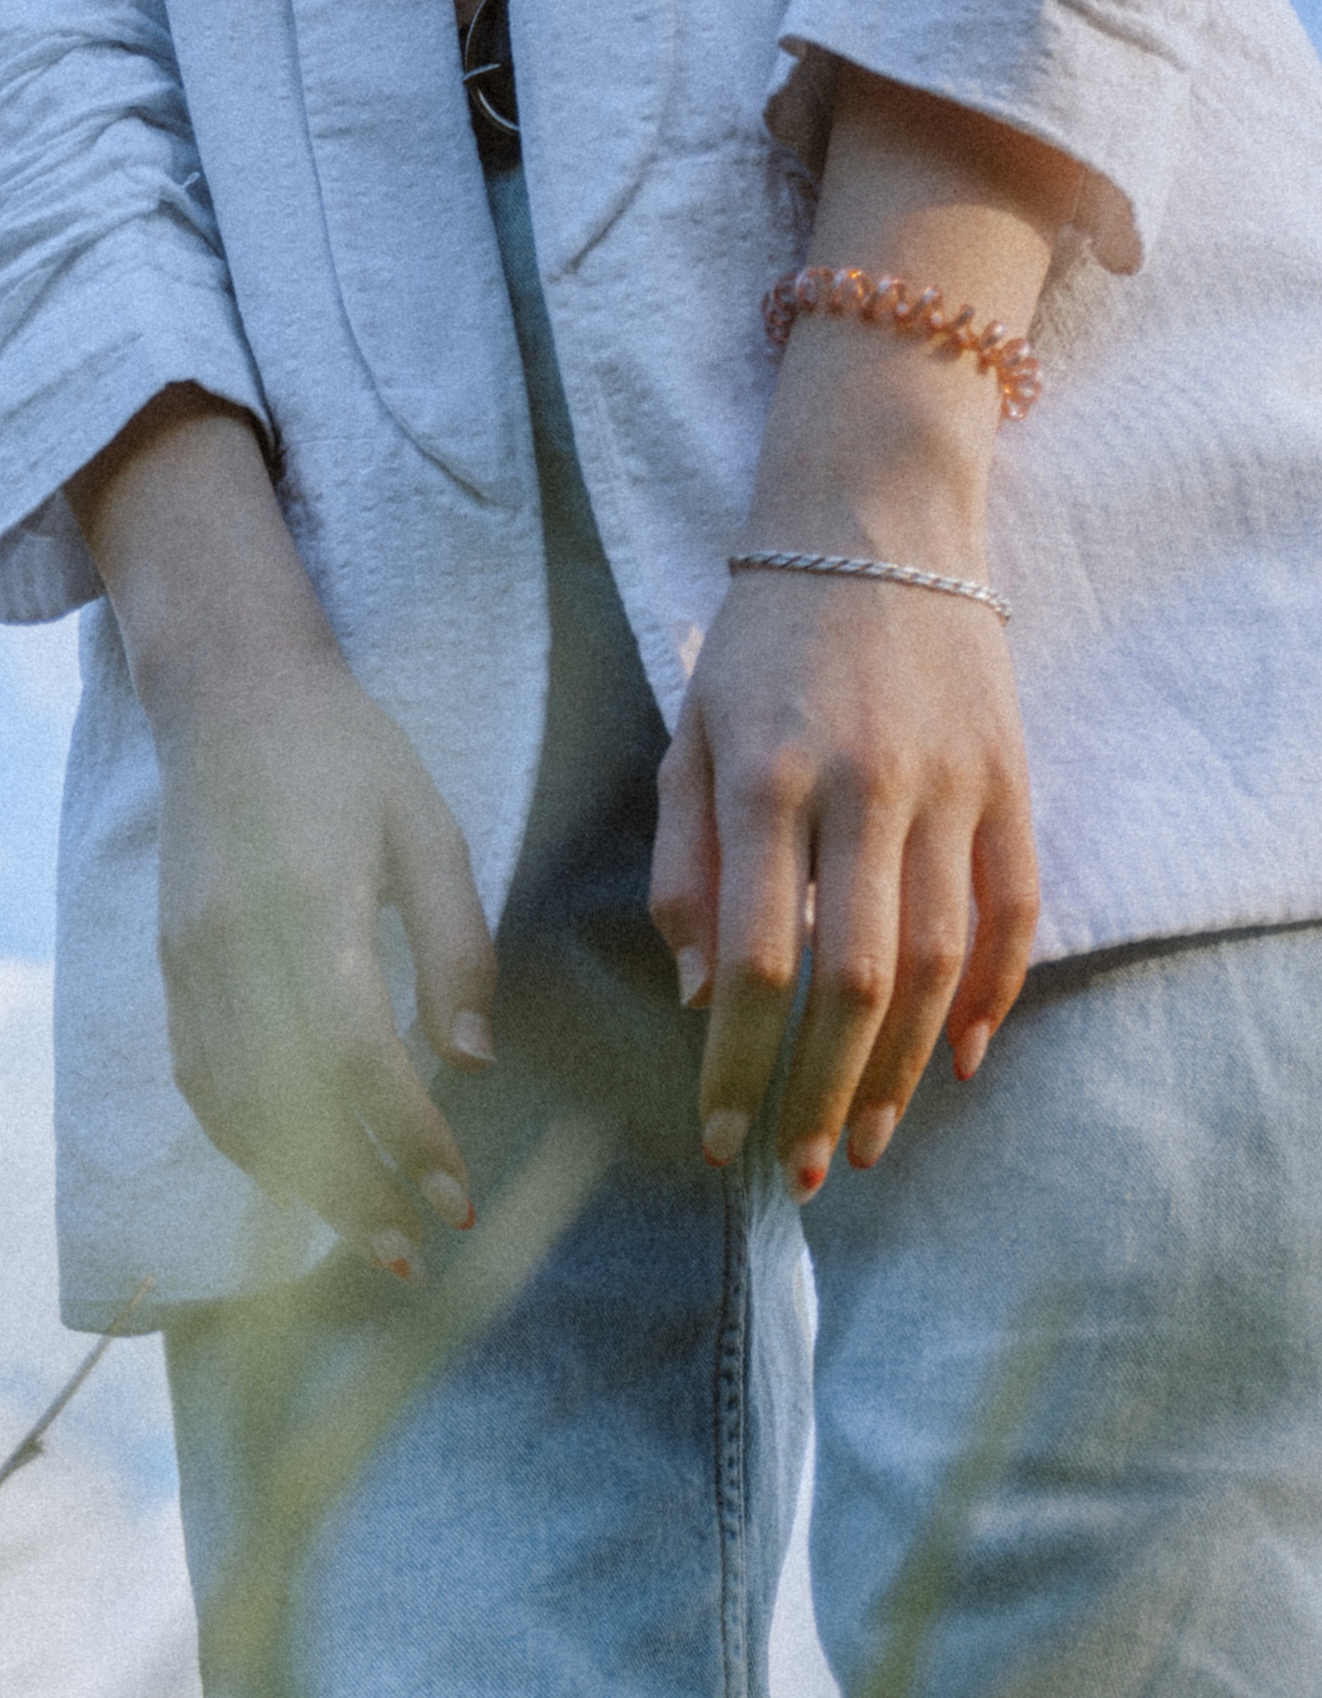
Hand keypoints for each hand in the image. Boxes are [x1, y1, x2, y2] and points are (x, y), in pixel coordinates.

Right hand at [69, 390, 494, 1275]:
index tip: (454, 1198)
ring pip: (232, 1104)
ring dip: (294, 1183)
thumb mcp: (430, 829)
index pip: (356, 1054)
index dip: (404, 1137)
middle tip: (410, 1256)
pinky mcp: (170, 965)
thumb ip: (456, 947)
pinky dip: (241, 1138)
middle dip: (349, 1191)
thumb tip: (472, 1064)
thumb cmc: (347, 753)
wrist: (228, 694)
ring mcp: (188, 959)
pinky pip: (200, 1077)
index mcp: (307, 904)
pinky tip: (290, 1175)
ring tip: (359, 1236)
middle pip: (284, 1103)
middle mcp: (232, 944)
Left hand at [650, 565, 1039, 1187]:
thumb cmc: (762, 642)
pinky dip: (991, 995)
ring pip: (939, 960)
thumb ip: (685, 865)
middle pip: (855, 979)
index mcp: (766, 778)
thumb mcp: (688, 735)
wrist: (875, 526)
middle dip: (823, 1092)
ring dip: (900, 1069)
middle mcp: (865, 787)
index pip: (757, 957)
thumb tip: (704, 996)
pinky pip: (1012, 911)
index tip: (720, 1139)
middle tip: (801, 1171)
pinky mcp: (1009, 779)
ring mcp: (949, 785)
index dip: (741, 1065)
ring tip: (865, 1139)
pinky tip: (954, 1061)